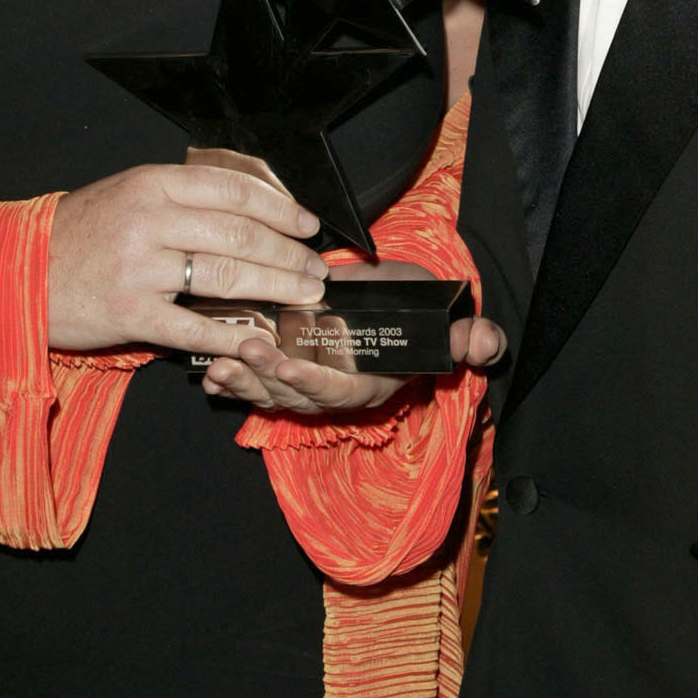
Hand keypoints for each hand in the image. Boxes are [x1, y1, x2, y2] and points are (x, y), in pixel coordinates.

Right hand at [48, 158, 326, 354]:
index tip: (307, 225)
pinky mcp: (132, 314)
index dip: (280, 207)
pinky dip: (233, 335)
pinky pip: (195, 327)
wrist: (18, 273)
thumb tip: (250, 208)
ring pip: (227, 277)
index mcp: (151, 184)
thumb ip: (180, 197)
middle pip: (240, 234)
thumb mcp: (126, 194)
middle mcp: (149, 221)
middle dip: (288, 254)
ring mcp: (140, 268)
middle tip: (315, 269)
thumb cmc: (78, 234)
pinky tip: (259, 338)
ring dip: (275, 288)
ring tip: (302, 296)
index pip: (233, 189)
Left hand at [204, 313, 504, 416]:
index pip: (342, 392)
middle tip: (245, 350)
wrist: (400, 303)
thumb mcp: (449, 320)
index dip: (313, 383)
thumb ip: (469, 338)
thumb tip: (486, 343)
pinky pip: (256, 385)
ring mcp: (309, 383)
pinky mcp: (287, 372)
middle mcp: (338, 390)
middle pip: (298, 395)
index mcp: (374, 382)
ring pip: (272, 393)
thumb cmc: (420, 310)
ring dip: (245, 381)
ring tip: (221, 364)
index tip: (287, 364)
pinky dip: (233, 383)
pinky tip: (211, 375)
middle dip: (267, 378)